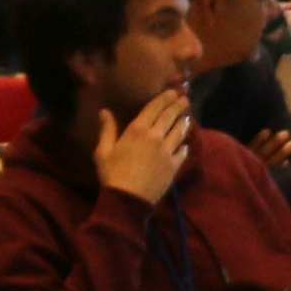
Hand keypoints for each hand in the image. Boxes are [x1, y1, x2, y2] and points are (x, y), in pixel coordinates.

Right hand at [94, 90, 192, 208]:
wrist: (127, 199)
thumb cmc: (112, 174)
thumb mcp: (103, 151)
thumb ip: (107, 130)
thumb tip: (104, 111)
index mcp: (137, 130)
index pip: (154, 108)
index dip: (164, 98)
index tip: (173, 92)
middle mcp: (155, 136)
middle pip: (170, 117)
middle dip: (178, 106)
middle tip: (185, 99)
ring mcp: (167, 151)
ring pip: (179, 132)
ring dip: (184, 122)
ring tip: (187, 117)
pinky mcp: (174, 166)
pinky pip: (182, 152)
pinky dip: (184, 146)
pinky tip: (185, 145)